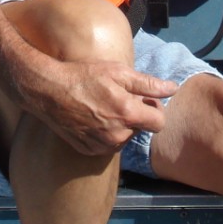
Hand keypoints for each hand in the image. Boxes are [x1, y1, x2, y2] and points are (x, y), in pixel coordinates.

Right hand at [20, 59, 177, 155]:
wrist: (49, 91)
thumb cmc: (84, 77)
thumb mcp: (118, 73)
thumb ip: (148, 84)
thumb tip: (173, 88)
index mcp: (128, 115)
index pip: (159, 122)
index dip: (154, 109)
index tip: (143, 100)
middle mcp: (118, 135)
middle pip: (141, 129)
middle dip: (135, 115)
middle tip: (118, 98)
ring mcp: (102, 146)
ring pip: (124, 138)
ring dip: (121, 125)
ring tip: (103, 107)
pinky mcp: (89, 150)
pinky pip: (107, 145)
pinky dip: (105, 134)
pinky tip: (93, 118)